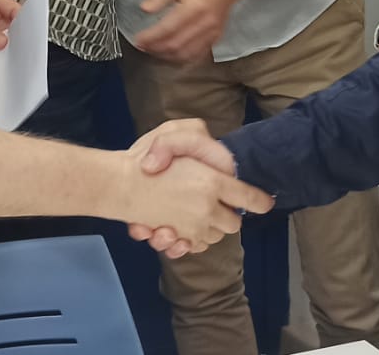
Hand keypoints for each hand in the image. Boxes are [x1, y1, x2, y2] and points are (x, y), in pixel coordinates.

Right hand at [123, 119, 270, 256]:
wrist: (115, 186)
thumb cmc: (142, 157)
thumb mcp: (172, 131)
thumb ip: (197, 136)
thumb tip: (212, 158)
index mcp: (211, 182)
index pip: (248, 197)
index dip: (259, 201)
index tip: (264, 202)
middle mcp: (207, 209)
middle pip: (233, 223)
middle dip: (227, 214)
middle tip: (212, 200)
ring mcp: (192, 228)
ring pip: (215, 236)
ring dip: (208, 228)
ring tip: (189, 213)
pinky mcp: (176, 240)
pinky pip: (195, 246)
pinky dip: (190, 240)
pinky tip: (177, 228)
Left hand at [131, 0, 243, 63]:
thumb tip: (144, 10)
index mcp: (193, 8)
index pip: (168, 29)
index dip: (151, 37)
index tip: (137, 40)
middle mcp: (204, 24)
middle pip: (176, 45)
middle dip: (155, 49)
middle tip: (142, 46)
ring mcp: (212, 34)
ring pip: (186, 54)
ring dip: (166, 56)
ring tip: (153, 50)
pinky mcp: (216, 39)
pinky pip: (196, 55)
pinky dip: (181, 58)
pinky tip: (169, 54)